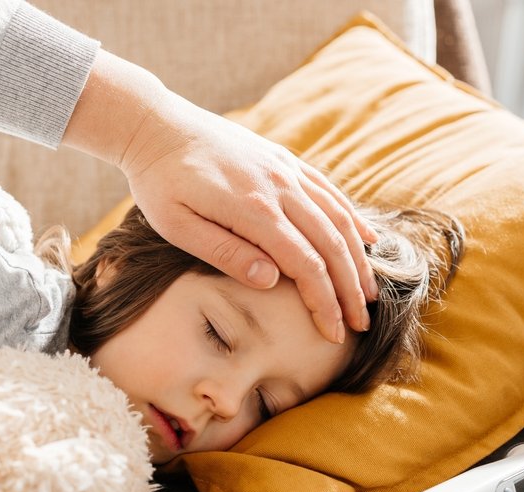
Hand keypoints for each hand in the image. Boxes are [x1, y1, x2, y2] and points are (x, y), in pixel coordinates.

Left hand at [62, 51, 377, 343]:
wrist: (155, 126)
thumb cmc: (159, 183)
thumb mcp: (177, 226)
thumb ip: (224, 252)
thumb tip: (271, 281)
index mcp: (252, 209)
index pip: (305, 264)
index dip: (324, 302)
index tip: (333, 333)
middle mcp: (279, 187)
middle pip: (331, 244)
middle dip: (350, 289)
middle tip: (360, 325)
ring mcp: (285, 170)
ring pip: (338, 218)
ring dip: (359, 258)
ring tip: (368, 293)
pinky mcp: (284, 160)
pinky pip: (328, 191)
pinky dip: (351, 218)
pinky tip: (366, 240)